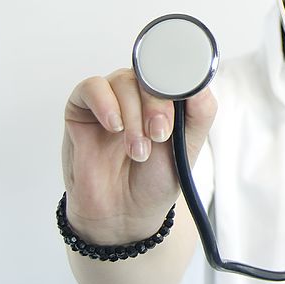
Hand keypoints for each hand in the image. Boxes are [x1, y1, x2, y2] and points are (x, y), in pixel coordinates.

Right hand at [62, 68, 216, 243]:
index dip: (178, 83)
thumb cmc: (156, 179)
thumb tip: (201, 81)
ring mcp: (112, 98)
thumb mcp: (189, 147)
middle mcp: (140, 93)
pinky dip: (105, 104)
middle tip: (159, 135)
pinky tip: (114, 127)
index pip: (175, 71)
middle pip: (149, 74)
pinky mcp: (83, 107)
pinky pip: (92, 87)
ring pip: (124, 81)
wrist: (124, 212)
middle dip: (157, 105)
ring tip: (138, 150)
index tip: (182, 103)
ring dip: (134, 116)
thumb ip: (200, 112)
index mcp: (169, 98)